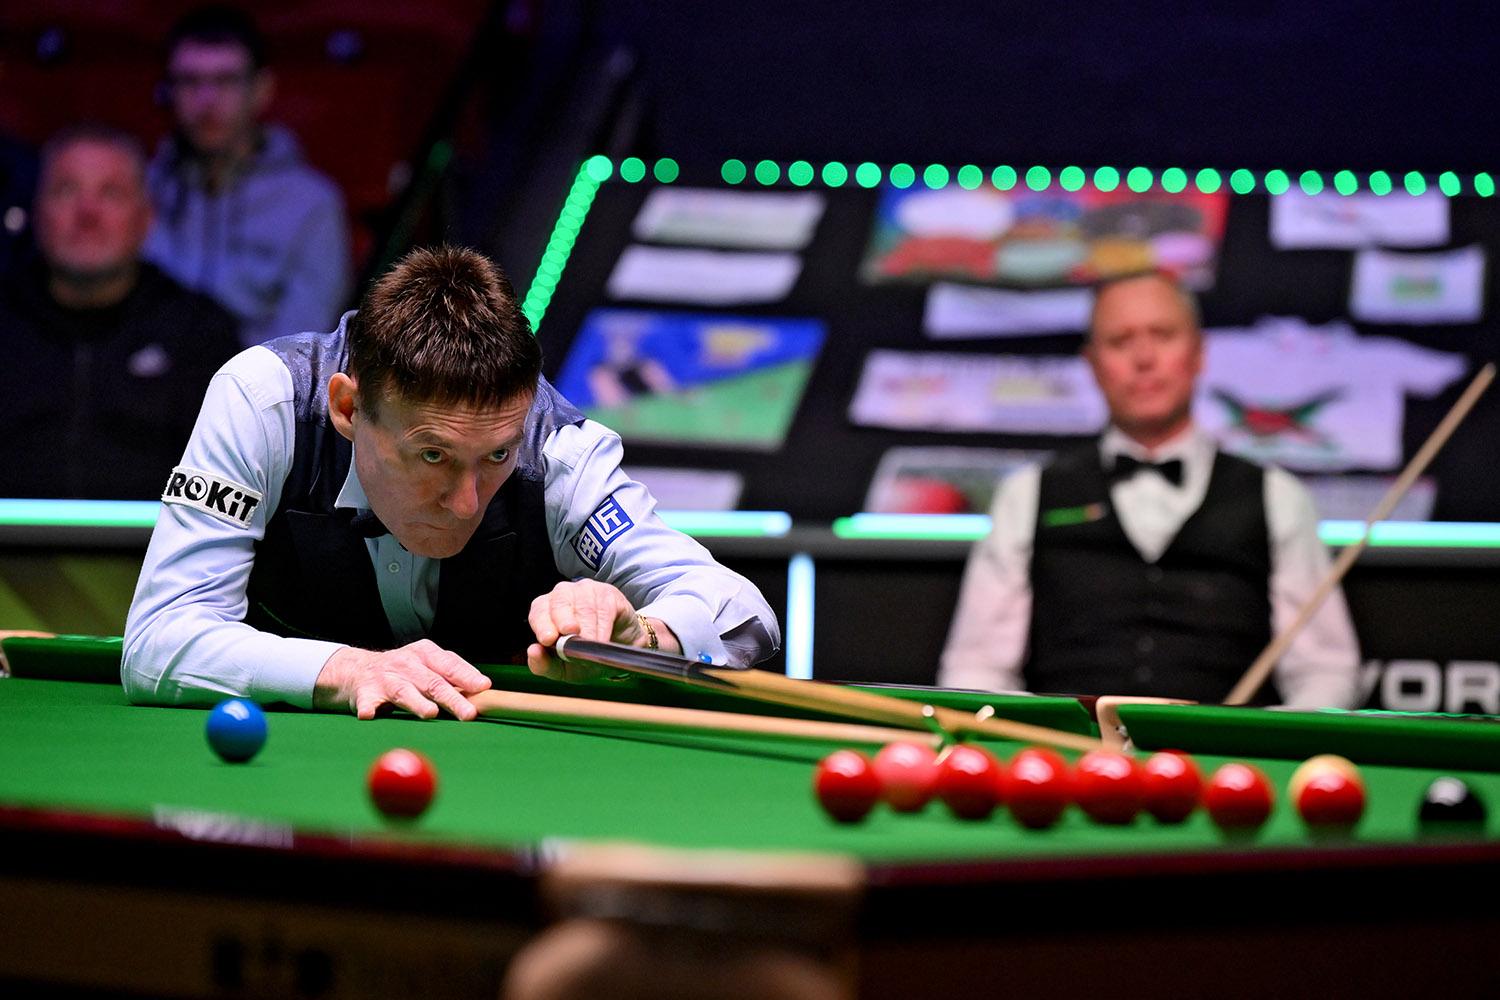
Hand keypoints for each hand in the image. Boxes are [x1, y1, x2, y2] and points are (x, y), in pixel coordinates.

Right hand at [314, 640, 492, 719]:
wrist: (358, 670)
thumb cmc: (404, 672)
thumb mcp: (428, 666)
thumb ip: (452, 677)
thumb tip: (485, 690)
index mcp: (425, 654)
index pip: (450, 665)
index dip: (467, 677)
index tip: (483, 687)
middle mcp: (406, 664)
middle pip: (433, 683)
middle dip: (452, 699)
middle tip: (468, 713)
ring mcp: (385, 678)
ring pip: (404, 692)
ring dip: (417, 703)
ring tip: (430, 714)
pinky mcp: (365, 694)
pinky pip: (368, 702)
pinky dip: (369, 708)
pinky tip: (370, 715)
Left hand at [526, 579, 677, 681]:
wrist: (618, 654)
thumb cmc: (586, 658)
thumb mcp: (563, 669)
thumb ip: (544, 664)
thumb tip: (533, 651)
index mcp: (546, 610)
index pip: (538, 611)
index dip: (542, 624)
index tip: (548, 639)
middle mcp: (563, 596)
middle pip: (559, 602)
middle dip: (563, 619)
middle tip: (570, 633)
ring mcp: (586, 591)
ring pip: (584, 607)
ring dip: (587, 630)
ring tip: (591, 646)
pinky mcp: (608, 594)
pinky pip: (604, 608)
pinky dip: (603, 627)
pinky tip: (603, 640)